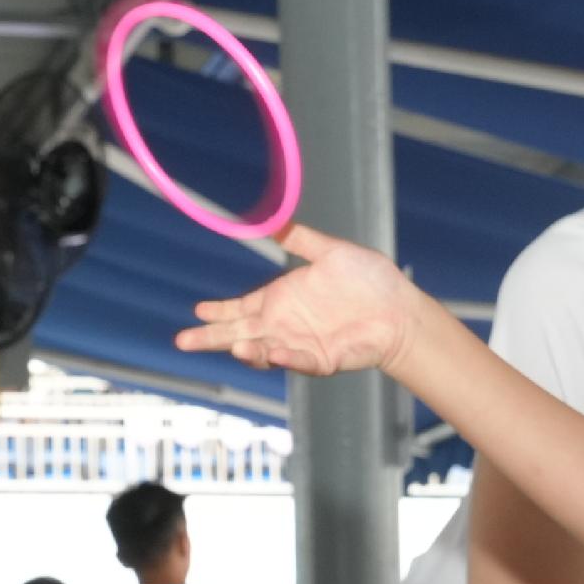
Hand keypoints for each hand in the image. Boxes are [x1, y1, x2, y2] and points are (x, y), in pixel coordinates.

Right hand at [176, 226, 424, 379]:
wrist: (400, 309)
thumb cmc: (370, 281)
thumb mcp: (332, 252)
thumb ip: (301, 240)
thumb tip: (275, 222)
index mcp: (283, 300)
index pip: (241, 308)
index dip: (219, 310)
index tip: (197, 310)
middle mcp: (285, 324)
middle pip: (239, 333)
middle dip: (211, 338)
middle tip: (183, 341)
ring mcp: (300, 344)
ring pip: (262, 351)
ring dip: (245, 349)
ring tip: (232, 345)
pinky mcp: (320, 360)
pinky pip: (297, 361)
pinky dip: (282, 359)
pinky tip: (268, 352)